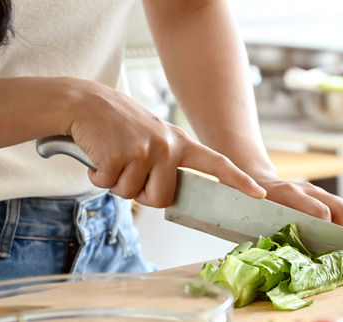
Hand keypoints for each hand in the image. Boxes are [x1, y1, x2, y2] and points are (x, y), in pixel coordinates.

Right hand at [62, 79, 265, 207]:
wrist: (84, 101)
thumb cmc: (118, 125)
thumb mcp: (153, 137)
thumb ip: (167, 163)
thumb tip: (166, 196)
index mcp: (180, 143)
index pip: (216, 163)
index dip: (238, 181)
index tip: (258, 194)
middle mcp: (167, 146)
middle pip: (161, 199)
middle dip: (141, 193)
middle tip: (128, 169)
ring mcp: (145, 150)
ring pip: (132, 195)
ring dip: (116, 183)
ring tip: (113, 156)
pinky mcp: (120, 155)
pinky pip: (109, 186)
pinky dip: (98, 176)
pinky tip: (98, 155)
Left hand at [254, 174, 342, 248]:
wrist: (255, 180)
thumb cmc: (254, 205)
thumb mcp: (256, 218)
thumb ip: (272, 233)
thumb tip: (288, 259)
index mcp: (289, 194)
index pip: (319, 210)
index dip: (331, 229)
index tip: (337, 249)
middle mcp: (309, 191)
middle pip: (341, 207)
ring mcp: (320, 193)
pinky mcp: (327, 198)